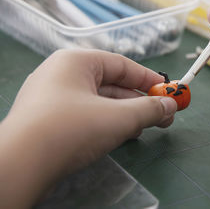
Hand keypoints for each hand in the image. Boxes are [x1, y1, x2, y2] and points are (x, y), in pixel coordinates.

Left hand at [0, 49, 176, 208]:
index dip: (149, 80)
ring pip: (99, 101)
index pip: (122, 65)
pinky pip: (85, 114)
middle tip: (163, 116)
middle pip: (112, 84)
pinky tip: (121, 135)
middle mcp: (61, 74)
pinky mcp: (47, 119)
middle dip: (140, 101)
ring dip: (126, 114)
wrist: (21, 165)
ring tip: (146, 128)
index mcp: (76, 61)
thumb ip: (149, 109)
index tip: (169, 92)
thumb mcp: (119, 118)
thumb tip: (171, 105)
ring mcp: (51, 97)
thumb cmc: (72, 129)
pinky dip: (106, 122)